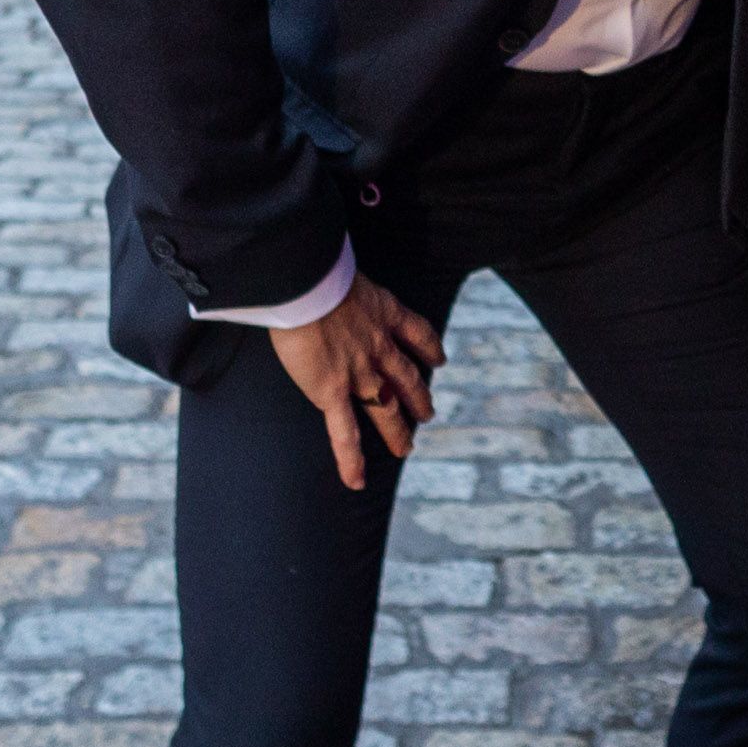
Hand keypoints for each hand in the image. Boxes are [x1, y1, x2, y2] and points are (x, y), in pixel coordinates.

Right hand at [267, 272, 442, 492]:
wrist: (309, 284)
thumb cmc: (316, 267)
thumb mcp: (342, 267)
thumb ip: (340, 277)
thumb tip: (321, 265)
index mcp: (385, 312)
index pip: (417, 333)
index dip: (429, 348)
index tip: (439, 360)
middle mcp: (380, 346)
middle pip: (408, 377)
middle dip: (419, 396)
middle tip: (428, 413)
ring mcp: (360, 373)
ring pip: (387, 407)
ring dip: (398, 428)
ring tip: (406, 446)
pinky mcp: (332, 392)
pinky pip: (344, 432)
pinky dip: (350, 459)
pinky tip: (357, 481)